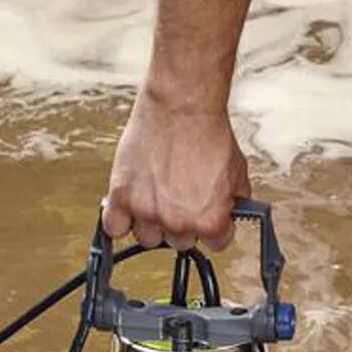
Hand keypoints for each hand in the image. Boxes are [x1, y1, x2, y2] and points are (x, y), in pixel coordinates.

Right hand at [102, 86, 250, 251]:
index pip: (215, 244)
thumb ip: (233, 202)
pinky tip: (129, 209)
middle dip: (183, 222)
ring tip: (157, 199)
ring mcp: (147, 211)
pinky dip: (120, 221)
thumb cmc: (208, 133)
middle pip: (179, 242)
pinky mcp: (121, 196)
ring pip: (148, 238)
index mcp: (209, 221)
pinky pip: (114, 228)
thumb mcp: (238, 174)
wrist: (181, 106)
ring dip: (152, 223)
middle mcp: (177, 222)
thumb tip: (229, 213)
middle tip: (182, 199)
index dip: (214, 226)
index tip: (207, 213)